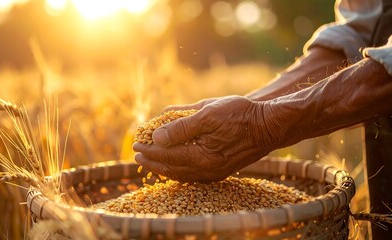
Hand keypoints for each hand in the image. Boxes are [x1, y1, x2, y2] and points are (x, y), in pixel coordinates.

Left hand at [133, 96, 284, 182]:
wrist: (268, 125)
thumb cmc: (240, 115)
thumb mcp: (208, 113)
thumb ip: (181, 127)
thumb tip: (157, 136)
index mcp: (202, 156)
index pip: (167, 155)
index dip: (149, 149)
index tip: (136, 144)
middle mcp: (207, 170)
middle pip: (171, 168)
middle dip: (152, 161)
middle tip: (137, 155)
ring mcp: (215, 173)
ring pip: (182, 174)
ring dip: (163, 167)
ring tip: (150, 162)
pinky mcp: (221, 171)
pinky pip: (193, 175)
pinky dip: (179, 171)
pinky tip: (174, 166)